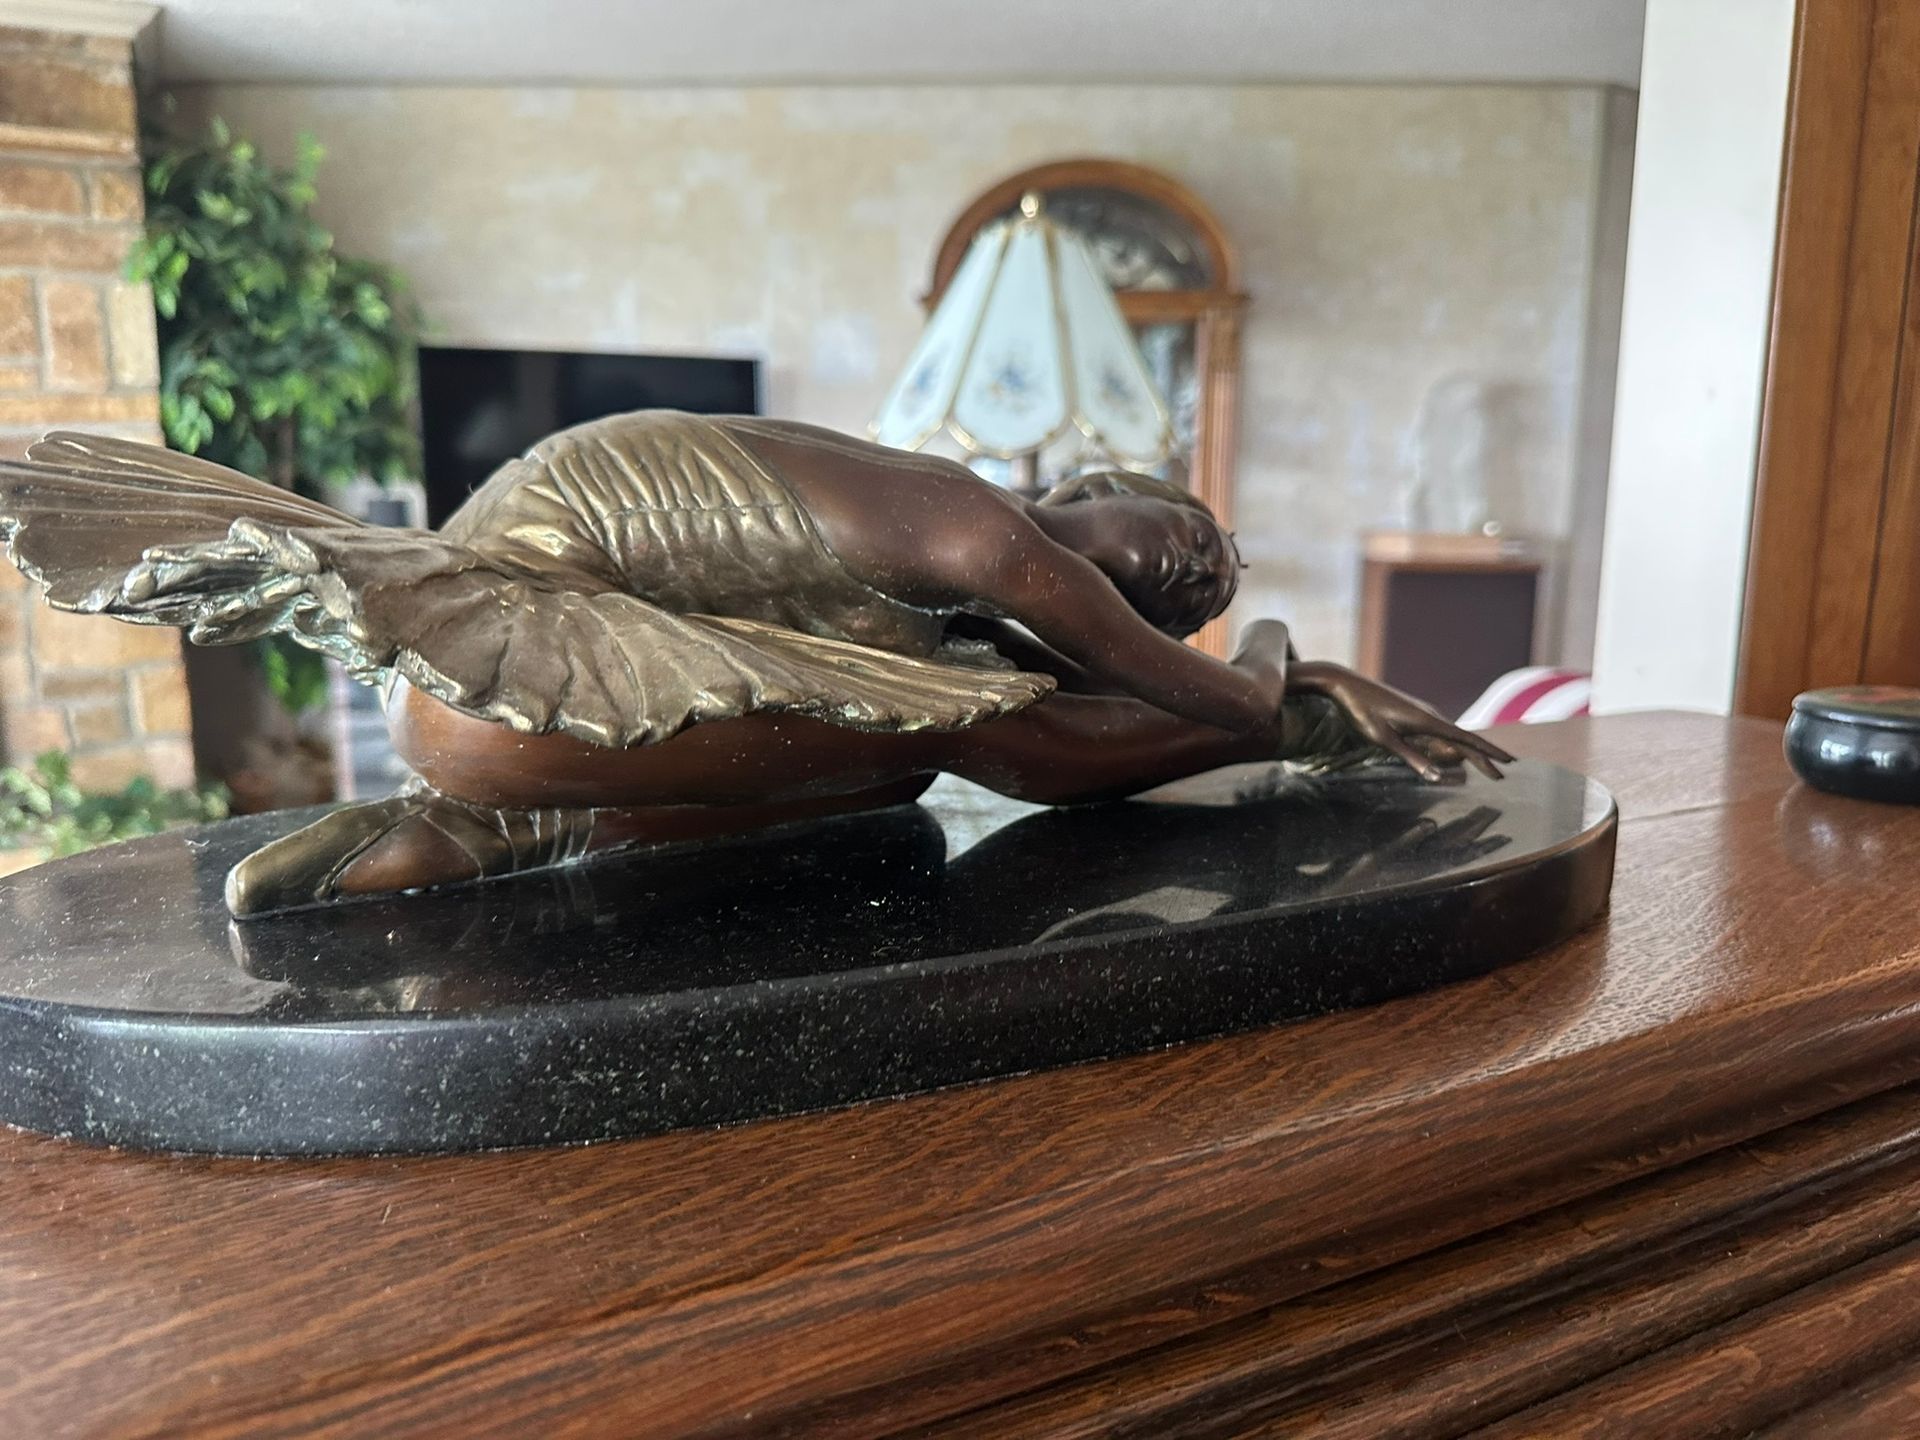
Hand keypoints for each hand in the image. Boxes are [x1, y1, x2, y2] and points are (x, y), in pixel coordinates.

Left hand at [1290, 662, 1513, 781]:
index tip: (1509, 763)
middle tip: (1501, 776)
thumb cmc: (1361, 712)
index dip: (1489, 752)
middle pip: (1464, 740)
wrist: (1345, 684)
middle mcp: (1430, 715)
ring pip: (1453, 735)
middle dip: (1484, 758)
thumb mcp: (1383, 740)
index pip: (1466, 740)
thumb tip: (1438, 778)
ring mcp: (1422, 712)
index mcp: (1427, 722)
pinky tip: (1455, 751)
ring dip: (1470, 752)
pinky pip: (1441, 731)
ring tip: (1486, 767)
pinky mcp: (1413, 712)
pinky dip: (1455, 744)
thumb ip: (1412, 759)